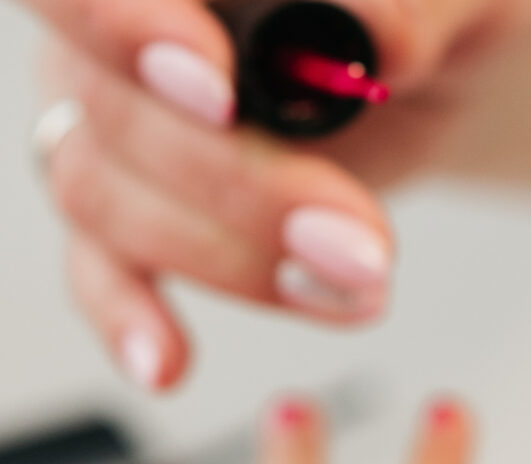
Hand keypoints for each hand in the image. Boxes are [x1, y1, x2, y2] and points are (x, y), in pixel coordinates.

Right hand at [25, 0, 530, 388]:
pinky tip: (170, 360)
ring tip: (356, 285)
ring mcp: (110, 117)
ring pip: (106, 195)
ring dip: (230, 258)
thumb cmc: (434, 10)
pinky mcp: (127, 211)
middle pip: (107, 101)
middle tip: (354, 239)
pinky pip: (97, 268)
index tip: (215, 89)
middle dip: (233, 182)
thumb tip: (369, 41)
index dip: (128, 26)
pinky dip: (128, 317)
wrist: (433, 71)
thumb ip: (412, 4)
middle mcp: (115, 23)